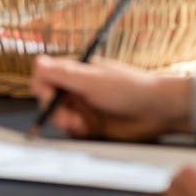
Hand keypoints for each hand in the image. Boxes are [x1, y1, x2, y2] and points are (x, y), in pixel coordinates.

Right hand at [31, 54, 190, 139]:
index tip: (50, 99)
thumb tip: (38, 62)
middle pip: (49, 98)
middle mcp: (78, 87)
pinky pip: (72, 131)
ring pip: (59, 116)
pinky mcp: (91, 124)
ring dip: (65, 123)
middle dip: (54, 111)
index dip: (43, 88)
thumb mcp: (94, 81)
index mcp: (77, 70)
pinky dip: (76, 133)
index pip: (46, 75)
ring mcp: (84, 105)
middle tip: (69, 120)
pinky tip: (89, 131)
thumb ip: (65, 74)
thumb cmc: (130, 88)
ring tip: (82, 126)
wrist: (158, 110)